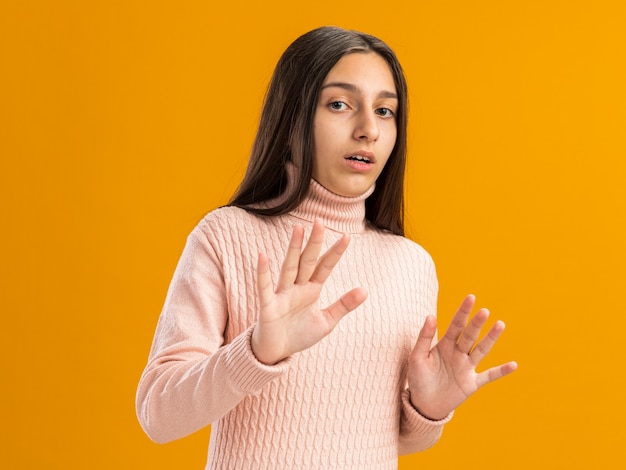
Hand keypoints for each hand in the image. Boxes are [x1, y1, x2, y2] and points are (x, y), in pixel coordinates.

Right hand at [251, 220, 367, 364]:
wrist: (276, 353)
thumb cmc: (299, 334)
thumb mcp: (326, 321)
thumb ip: (343, 305)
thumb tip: (365, 289)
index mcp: (311, 290)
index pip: (325, 267)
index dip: (335, 253)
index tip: (347, 236)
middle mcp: (297, 288)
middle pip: (307, 261)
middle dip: (314, 242)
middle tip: (320, 221)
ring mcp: (282, 295)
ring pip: (289, 268)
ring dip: (293, 249)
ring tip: (298, 229)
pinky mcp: (268, 306)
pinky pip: (264, 287)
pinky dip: (263, 273)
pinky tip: (262, 256)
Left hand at [407, 294, 516, 419]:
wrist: (424, 404)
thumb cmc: (418, 378)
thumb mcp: (417, 357)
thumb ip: (424, 337)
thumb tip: (431, 315)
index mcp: (445, 344)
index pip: (456, 325)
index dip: (463, 312)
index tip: (471, 298)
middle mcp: (458, 353)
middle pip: (470, 335)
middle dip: (477, 324)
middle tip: (484, 312)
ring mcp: (467, 367)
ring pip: (481, 350)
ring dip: (490, 339)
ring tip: (500, 325)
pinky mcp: (472, 383)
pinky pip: (489, 376)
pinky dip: (501, 371)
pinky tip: (514, 365)